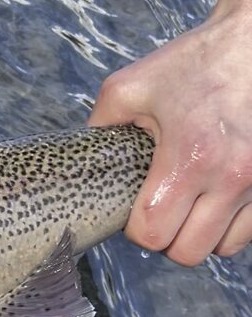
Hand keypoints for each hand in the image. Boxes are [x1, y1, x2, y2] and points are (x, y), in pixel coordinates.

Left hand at [90, 0, 251, 265]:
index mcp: (190, 156)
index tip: (133, 210)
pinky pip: (249, 231)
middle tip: (159, 209)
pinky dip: (229, 224)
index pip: (154, 233)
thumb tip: (83, 160)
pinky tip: (214, 197)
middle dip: (167, 237)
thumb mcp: (130, 88)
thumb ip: (100, 128)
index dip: (135, 229)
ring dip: (200, 233)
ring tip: (189, 201)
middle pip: (189, 252)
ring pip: (223, 247)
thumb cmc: (192, 64)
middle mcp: (233, 176)